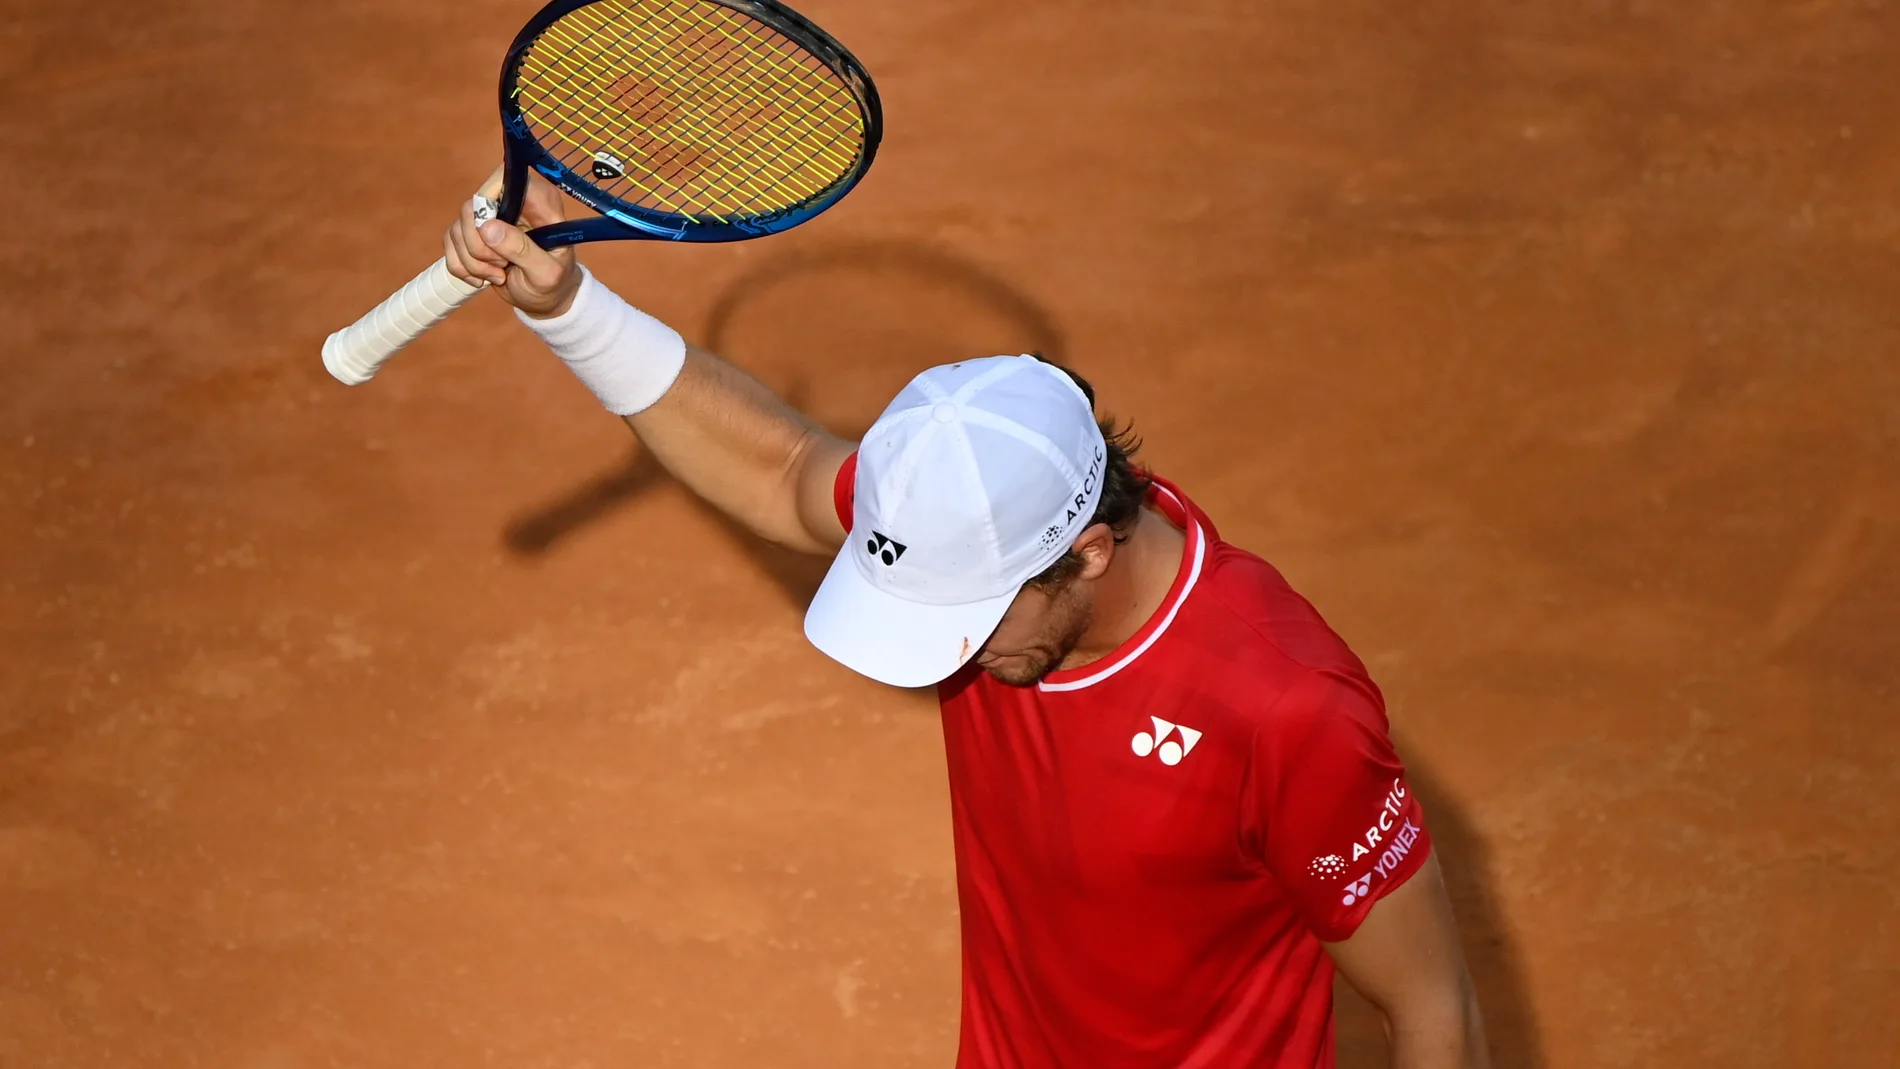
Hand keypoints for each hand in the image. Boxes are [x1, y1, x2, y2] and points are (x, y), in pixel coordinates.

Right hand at [443, 165, 582, 318]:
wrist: (543, 299)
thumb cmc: (553, 283)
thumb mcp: (546, 272)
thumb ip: (522, 249)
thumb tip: (487, 227)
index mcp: (537, 201)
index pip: (501, 179)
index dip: (488, 204)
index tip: (494, 236)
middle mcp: (510, 202)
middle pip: (470, 208)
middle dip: (479, 246)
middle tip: (502, 265)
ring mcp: (488, 217)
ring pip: (458, 228)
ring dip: (472, 261)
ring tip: (498, 275)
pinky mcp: (472, 234)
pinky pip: (450, 243)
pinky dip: (462, 267)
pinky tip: (483, 278)